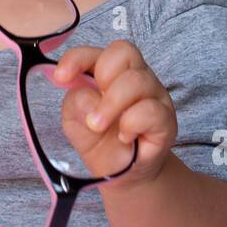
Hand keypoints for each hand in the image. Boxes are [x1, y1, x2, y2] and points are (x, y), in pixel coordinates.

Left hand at [51, 40, 176, 187]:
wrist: (122, 175)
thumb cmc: (100, 142)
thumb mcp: (75, 123)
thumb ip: (74, 104)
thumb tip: (84, 93)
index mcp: (110, 73)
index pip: (97, 52)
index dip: (77, 59)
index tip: (60, 77)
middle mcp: (135, 78)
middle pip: (124, 52)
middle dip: (102, 77)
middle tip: (92, 109)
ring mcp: (153, 96)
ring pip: (137, 80)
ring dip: (111, 105)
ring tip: (98, 126)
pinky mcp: (165, 119)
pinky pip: (150, 110)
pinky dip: (131, 124)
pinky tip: (124, 137)